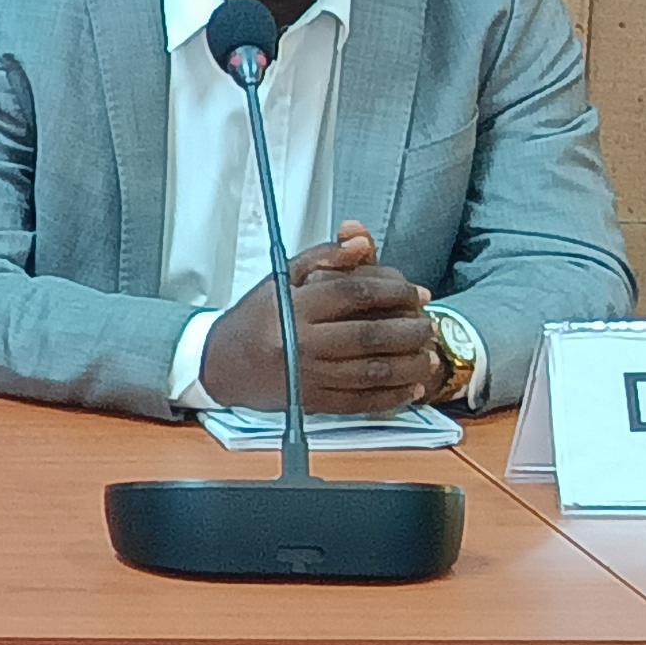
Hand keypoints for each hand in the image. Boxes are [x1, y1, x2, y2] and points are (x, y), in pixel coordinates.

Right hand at [196, 223, 441, 417]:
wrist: (217, 363)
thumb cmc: (254, 318)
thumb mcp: (281, 278)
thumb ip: (324, 256)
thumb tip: (364, 242)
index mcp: (294, 306)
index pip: (356, 292)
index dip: (395, 291)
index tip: (417, 294)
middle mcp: (301, 341)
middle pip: (371, 335)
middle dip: (411, 330)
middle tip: (428, 325)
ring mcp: (306, 375)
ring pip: (373, 372)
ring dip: (409, 364)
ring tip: (427, 355)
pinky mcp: (309, 401)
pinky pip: (360, 402)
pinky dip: (392, 397)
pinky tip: (409, 387)